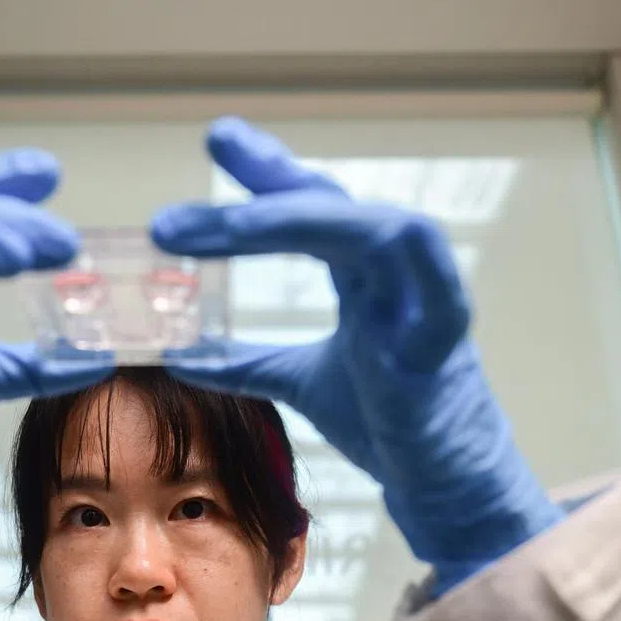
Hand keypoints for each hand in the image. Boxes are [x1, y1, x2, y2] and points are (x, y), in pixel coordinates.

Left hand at [151, 117, 561, 595]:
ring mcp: (421, 305)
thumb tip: (177, 355)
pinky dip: (402, 268)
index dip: (265, 173)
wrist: (439, 480)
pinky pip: (437, 296)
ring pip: (381, 231)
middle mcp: (392, 275)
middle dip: (263, 189)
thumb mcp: (298, 381)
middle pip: (332, 206)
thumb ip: (245, 362)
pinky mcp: (443, 348)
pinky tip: (349, 246)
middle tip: (181, 211)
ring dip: (304, 220)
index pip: (309, 207)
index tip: (218, 140)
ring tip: (229, 228)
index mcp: (360, 275)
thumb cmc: (382, 420)